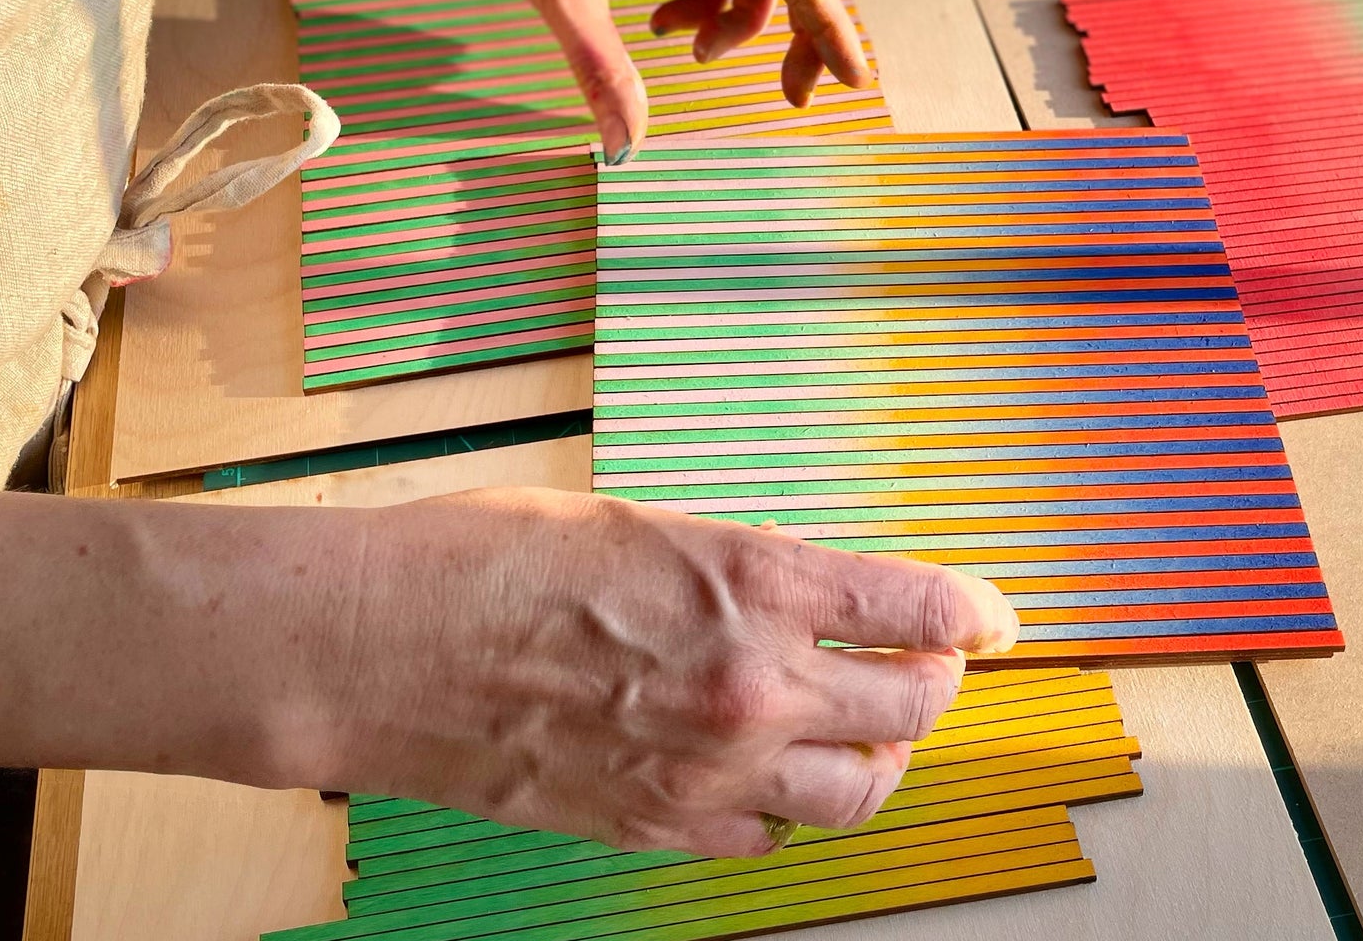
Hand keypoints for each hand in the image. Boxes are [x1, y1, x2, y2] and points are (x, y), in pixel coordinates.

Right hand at [309, 486, 1017, 856]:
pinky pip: (769, 840)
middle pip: (913, 709)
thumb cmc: (483, 559)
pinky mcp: (656, 826)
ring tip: (863, 728)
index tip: (988, 617)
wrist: (374, 644)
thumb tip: (805, 596)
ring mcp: (707, 770)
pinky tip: (768, 774)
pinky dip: (789, 809)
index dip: (974, 613)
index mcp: (752, 582)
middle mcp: (750, 685)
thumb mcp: (642, 523)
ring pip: (861, 793)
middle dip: (934, 682)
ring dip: (879, 757)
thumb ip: (741, 571)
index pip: (921, 610)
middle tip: (926, 663)